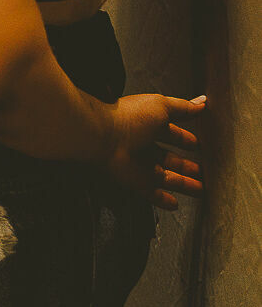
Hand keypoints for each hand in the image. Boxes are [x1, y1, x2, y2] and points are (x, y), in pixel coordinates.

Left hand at [103, 94, 204, 209]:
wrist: (102, 136)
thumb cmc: (130, 117)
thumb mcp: (161, 106)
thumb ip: (182, 107)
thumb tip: (203, 103)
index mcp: (150, 126)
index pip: (172, 134)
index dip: (185, 139)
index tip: (199, 144)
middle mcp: (145, 146)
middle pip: (171, 158)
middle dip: (187, 165)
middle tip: (203, 171)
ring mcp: (142, 166)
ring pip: (167, 177)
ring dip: (183, 184)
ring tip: (201, 190)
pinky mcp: (137, 183)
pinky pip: (152, 194)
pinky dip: (163, 200)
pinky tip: (174, 204)